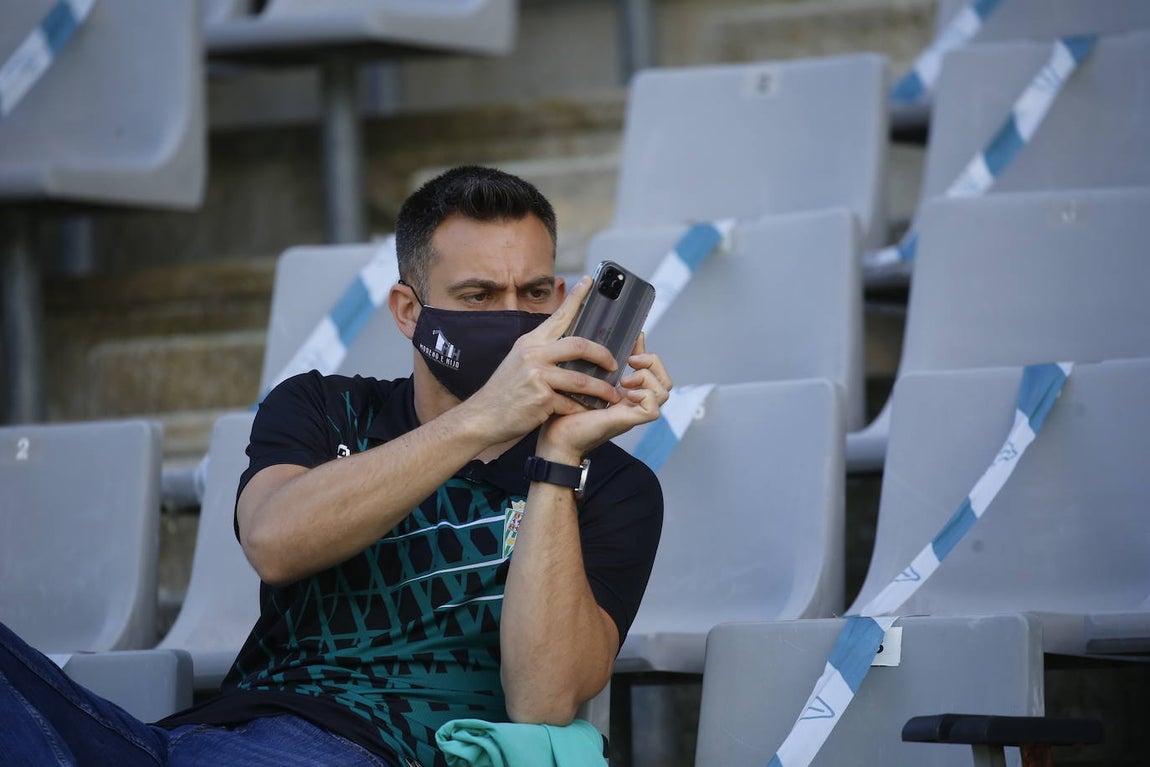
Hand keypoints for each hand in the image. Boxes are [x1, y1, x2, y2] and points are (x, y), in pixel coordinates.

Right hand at [460, 277, 624, 444]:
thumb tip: (567, 345)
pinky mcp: (541, 398)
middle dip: (603, 354)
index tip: (589, 281)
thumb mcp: (518, 362)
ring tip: (614, 394)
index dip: (576, 297)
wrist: (483, 417)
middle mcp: (533, 354)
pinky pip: (571, 403)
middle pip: (579, 345)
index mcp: (530, 342)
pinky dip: (581, 409)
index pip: (558, 315)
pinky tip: (587, 412)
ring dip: (602, 389)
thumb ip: (541, 352)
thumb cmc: (504, 392)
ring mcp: (537, 376)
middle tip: (615, 363)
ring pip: (582, 379)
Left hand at [537, 332, 672, 463]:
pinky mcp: (628, 421)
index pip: (654, 371)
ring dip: (647, 378)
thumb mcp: (585, 378)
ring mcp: (633, 412)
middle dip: (653, 363)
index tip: (632, 343)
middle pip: (665, 380)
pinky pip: (654, 409)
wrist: (556, 437)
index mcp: (627, 392)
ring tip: (625, 379)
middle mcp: (633, 402)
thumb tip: (607, 339)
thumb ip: (600, 363)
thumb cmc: (566, 409)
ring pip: (664, 392)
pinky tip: (626, 393)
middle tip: (631, 360)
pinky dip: (645, 396)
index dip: (648, 355)